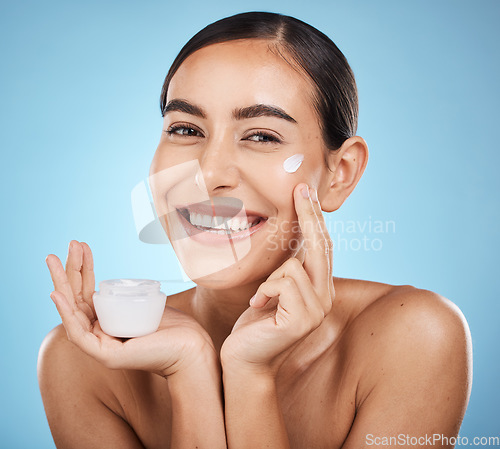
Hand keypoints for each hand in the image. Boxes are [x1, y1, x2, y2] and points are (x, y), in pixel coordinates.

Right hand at [46, 240, 216, 377]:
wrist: (191, 348)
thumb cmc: (175, 328)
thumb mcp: (147, 305)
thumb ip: (135, 299)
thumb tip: (131, 285)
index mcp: (108, 321)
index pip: (88, 292)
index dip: (84, 268)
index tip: (82, 245)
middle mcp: (100, 333)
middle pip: (77, 298)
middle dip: (69, 270)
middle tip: (67, 243)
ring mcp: (100, 345)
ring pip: (72, 312)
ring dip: (61, 283)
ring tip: (53, 259)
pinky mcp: (106, 355)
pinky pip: (78, 334)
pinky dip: (65, 313)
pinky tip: (58, 294)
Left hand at [220, 183, 334, 375]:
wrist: (244, 358)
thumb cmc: (255, 321)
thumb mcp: (275, 287)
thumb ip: (290, 267)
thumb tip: (294, 232)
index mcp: (320, 288)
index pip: (322, 246)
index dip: (315, 218)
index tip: (306, 191)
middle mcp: (325, 297)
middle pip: (320, 247)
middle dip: (309, 214)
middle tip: (300, 188)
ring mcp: (317, 310)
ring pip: (294, 266)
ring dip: (270, 279)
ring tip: (261, 300)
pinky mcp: (302, 319)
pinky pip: (283, 283)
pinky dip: (265, 291)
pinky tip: (257, 307)